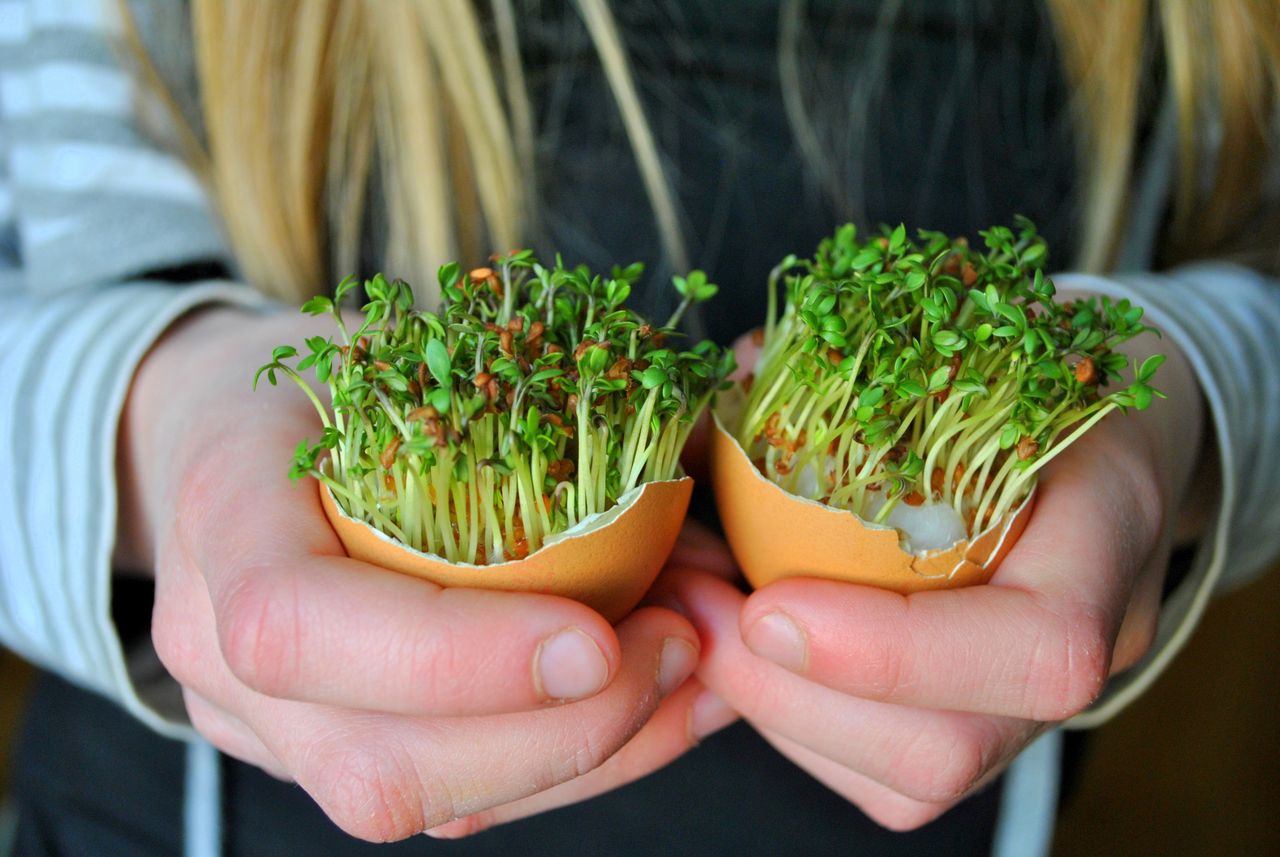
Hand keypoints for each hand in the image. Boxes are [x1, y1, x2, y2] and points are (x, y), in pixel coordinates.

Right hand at [118, 307, 715, 840]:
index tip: (596, 636)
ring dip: (593, 754)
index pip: (299, 625)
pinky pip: (455, 795)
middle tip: (680, 647)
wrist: (218, 438)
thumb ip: (518, 406)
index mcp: (223, 513)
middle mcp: (218, 648)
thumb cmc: (321, 380)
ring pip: (432, 804)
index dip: (453, 656)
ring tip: (691, 670)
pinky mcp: (324, 750)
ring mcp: (265, 720)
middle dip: (560, 734)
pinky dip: (573, 759)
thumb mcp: (400, 348)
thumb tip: (691, 463)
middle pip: (376, 765)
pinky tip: (654, 701)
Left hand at [658, 326, 1202, 829]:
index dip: (893, 650)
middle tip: (694, 611)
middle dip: (790, 695)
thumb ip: (873, 360)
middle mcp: (1086, 638)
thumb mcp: (980, 333)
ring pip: (906, 780)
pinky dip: (789, 719)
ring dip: (773, 710)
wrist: (1115, 430)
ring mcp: (1035, 696)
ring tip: (698, 620)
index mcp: (1107, 528)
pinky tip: (740, 645)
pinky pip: (881, 770)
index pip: (1039, 645)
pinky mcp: (984, 718)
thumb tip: (740, 373)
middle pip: (951, 745)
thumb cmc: (1043, 368)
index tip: (769, 605)